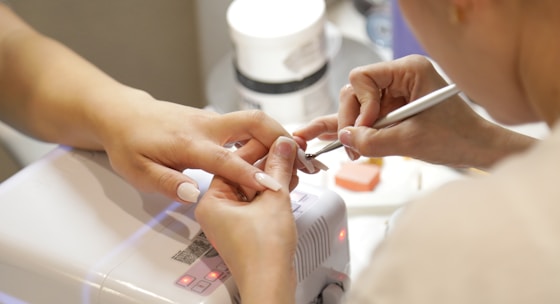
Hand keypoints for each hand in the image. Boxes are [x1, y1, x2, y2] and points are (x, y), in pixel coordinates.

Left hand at [96, 94, 291, 202]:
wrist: (123, 114)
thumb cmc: (130, 143)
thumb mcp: (138, 171)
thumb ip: (166, 183)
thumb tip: (193, 193)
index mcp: (188, 143)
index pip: (227, 159)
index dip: (252, 174)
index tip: (275, 186)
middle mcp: (206, 126)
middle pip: (253, 122)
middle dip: (281, 137)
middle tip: (302, 158)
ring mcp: (212, 120)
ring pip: (253, 120)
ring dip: (278, 136)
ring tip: (297, 158)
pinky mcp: (214, 121)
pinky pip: (246, 125)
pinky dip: (265, 136)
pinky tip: (273, 153)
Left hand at [195, 136, 297, 303]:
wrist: (270, 284)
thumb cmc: (262, 252)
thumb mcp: (274, 199)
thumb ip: (278, 168)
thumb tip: (282, 146)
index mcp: (211, 201)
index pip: (232, 162)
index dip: (258, 148)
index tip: (276, 139)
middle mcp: (216, 209)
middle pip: (242, 174)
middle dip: (268, 163)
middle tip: (286, 151)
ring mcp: (230, 220)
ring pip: (251, 188)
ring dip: (272, 177)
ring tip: (292, 165)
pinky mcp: (244, 228)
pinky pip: (256, 201)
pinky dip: (271, 192)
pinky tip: (288, 182)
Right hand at [294, 55, 534, 168]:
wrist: (477, 149)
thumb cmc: (456, 138)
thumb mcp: (410, 141)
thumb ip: (373, 140)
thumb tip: (344, 137)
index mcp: (409, 70)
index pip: (363, 77)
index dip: (359, 104)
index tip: (367, 127)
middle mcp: (400, 77)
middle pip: (356, 91)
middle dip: (352, 119)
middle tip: (353, 145)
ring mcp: (395, 93)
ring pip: (357, 105)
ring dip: (353, 128)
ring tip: (352, 150)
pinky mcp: (394, 109)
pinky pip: (367, 116)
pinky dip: (355, 128)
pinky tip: (332, 137)